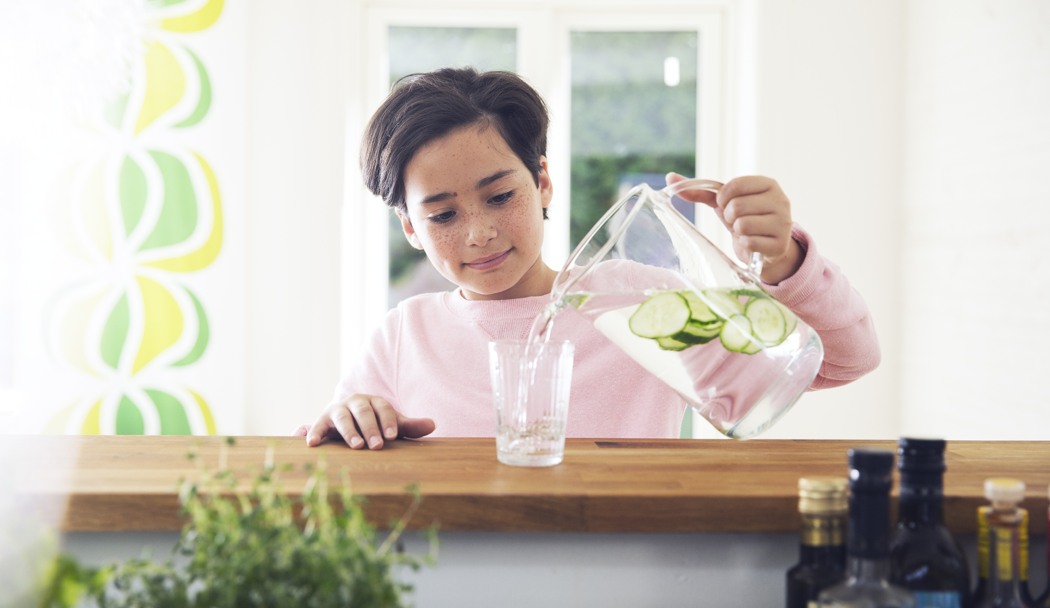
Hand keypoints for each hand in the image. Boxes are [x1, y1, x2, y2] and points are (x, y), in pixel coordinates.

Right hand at [296, 394, 435, 448]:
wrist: (348, 420)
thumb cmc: (376, 425)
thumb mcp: (392, 425)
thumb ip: (410, 426)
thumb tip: (433, 425)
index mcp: (376, 402)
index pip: (384, 409)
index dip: (388, 421)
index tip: (392, 436)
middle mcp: (356, 402)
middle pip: (363, 412)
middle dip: (370, 428)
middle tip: (376, 445)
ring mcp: (339, 410)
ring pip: (343, 418)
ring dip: (349, 432)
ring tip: (356, 446)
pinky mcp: (323, 420)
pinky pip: (318, 425)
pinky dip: (314, 432)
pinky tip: (312, 443)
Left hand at [665, 173, 802, 283]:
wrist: (765, 246)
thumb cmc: (744, 217)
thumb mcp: (725, 202)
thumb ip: (700, 190)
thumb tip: (669, 177)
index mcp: (768, 183)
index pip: (734, 185)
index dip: (723, 198)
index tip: (726, 205)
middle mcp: (781, 200)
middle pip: (737, 206)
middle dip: (729, 216)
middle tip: (736, 221)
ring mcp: (783, 222)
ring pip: (743, 225)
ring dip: (737, 231)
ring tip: (745, 231)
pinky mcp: (780, 244)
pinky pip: (750, 243)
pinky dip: (745, 245)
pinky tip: (752, 243)